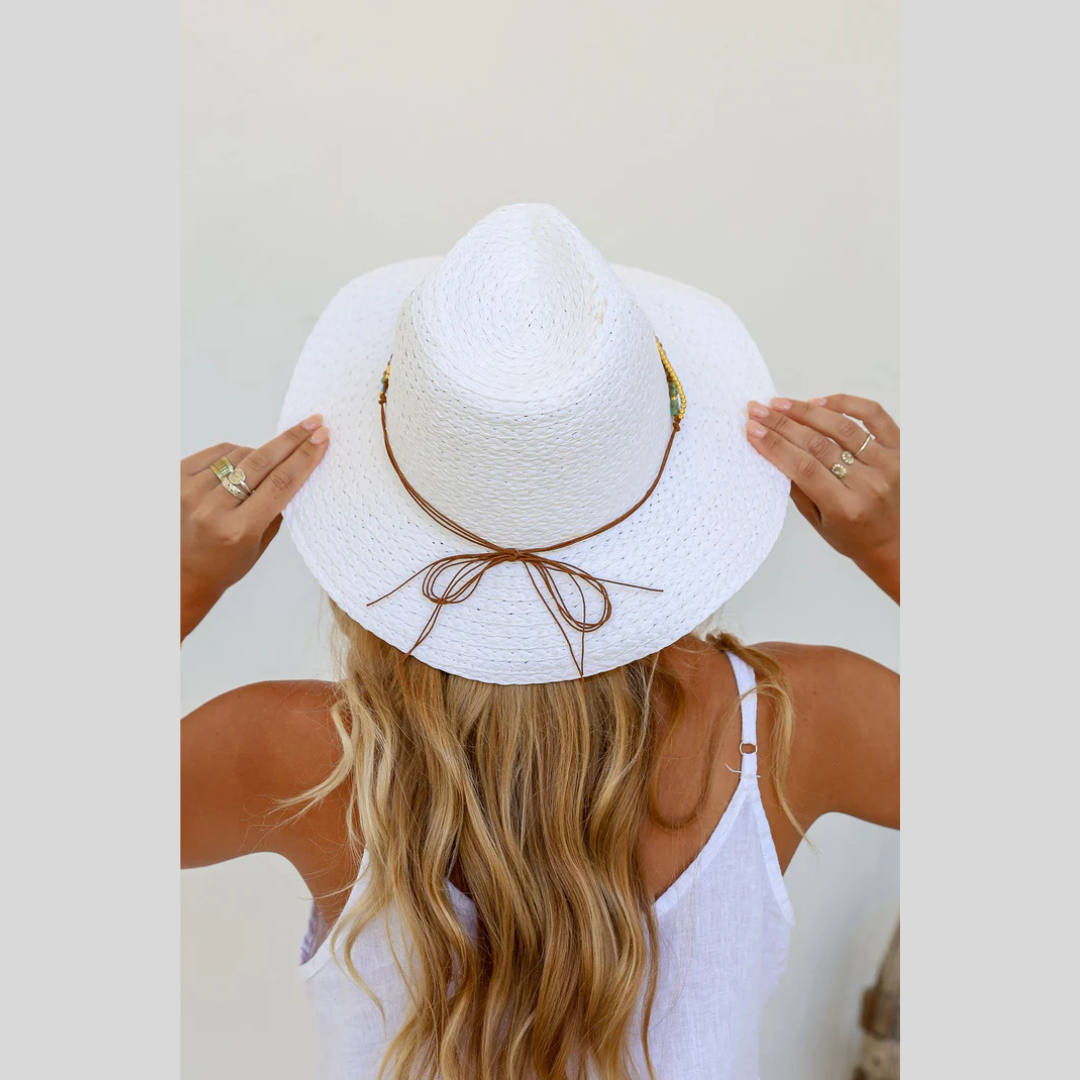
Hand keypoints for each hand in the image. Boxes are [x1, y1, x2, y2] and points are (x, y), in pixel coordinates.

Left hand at [181, 415, 329, 638]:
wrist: (179, 575)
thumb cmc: (224, 564)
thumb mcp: (259, 544)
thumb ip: (276, 506)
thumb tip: (294, 464)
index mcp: (238, 530)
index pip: (280, 484)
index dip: (305, 457)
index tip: (321, 437)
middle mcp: (211, 508)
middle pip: (261, 462)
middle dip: (291, 439)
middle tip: (312, 422)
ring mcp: (188, 491)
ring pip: (239, 454)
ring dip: (259, 455)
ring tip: (264, 467)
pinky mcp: (174, 479)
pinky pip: (217, 454)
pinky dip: (234, 455)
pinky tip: (240, 466)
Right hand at [745, 394, 898, 602]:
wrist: (895, 542)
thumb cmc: (853, 535)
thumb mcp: (818, 521)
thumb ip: (798, 487)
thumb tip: (772, 450)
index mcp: (846, 507)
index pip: (803, 468)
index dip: (775, 445)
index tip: (752, 429)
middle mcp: (870, 483)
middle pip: (818, 444)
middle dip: (782, 424)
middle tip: (758, 411)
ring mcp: (888, 463)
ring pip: (842, 426)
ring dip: (806, 411)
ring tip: (781, 404)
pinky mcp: (900, 448)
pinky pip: (873, 415)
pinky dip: (845, 403)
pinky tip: (820, 401)